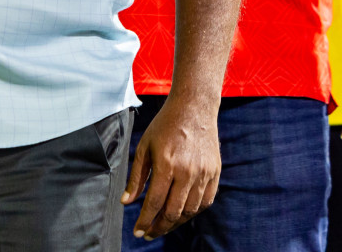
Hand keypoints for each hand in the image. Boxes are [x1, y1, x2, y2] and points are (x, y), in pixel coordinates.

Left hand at [122, 94, 220, 240]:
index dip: (145, 221)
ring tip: (163, 225)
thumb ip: (136, 177)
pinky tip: (181, 214)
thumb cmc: (164, 126)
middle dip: (159, 227)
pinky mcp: (215, 173)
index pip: (154, 202)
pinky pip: (205, 202)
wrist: (194, 108)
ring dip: (175, 223)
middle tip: (149, 233)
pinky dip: (192, 212)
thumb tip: (126, 202)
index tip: (138, 232)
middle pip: (173, 212)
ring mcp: (203, 173)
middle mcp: (187, 171)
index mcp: (166, 163)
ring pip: (190, 210)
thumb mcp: (144, 147)